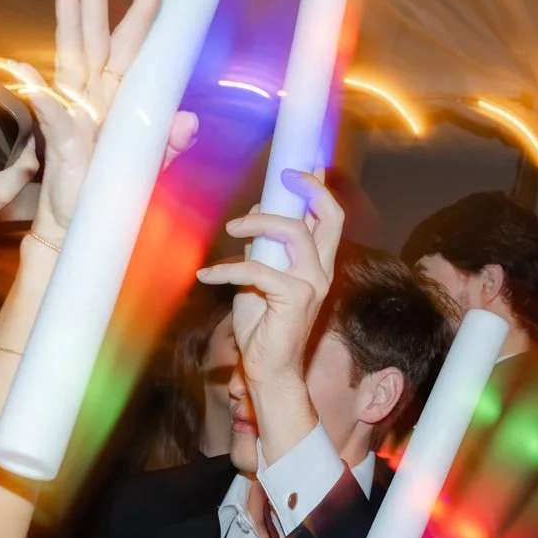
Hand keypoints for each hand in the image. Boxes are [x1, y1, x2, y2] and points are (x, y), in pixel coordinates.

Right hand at [18, 0, 198, 242]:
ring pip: (71, 56)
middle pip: (94, 35)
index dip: (141, 10)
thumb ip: (168, 143)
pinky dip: (41, 93)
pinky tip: (25, 71)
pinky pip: (53, 113)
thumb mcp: (149, 168)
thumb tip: (190, 120)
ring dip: (67, 19)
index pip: (131, 44)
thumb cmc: (110, 194)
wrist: (78, 227)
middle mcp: (94, 96)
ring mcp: (74, 113)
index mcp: (119, 97)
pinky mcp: (62, 142)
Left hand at [200, 170, 343, 384]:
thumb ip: (262, 248)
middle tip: (282, 177)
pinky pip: (257, 270)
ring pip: (294, 233)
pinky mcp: (294, 299)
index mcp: (317, 264)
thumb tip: (256, 214)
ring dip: (258, 223)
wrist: (267, 369)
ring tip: (232, 228)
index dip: (318, 189)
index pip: (330, 218)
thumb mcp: (258, 278)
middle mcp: (321, 271)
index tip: (297, 168)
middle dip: (308, 189)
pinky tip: (207, 276)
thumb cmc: (262, 325)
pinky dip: (227, 270)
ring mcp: (312, 284)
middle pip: (330, 217)